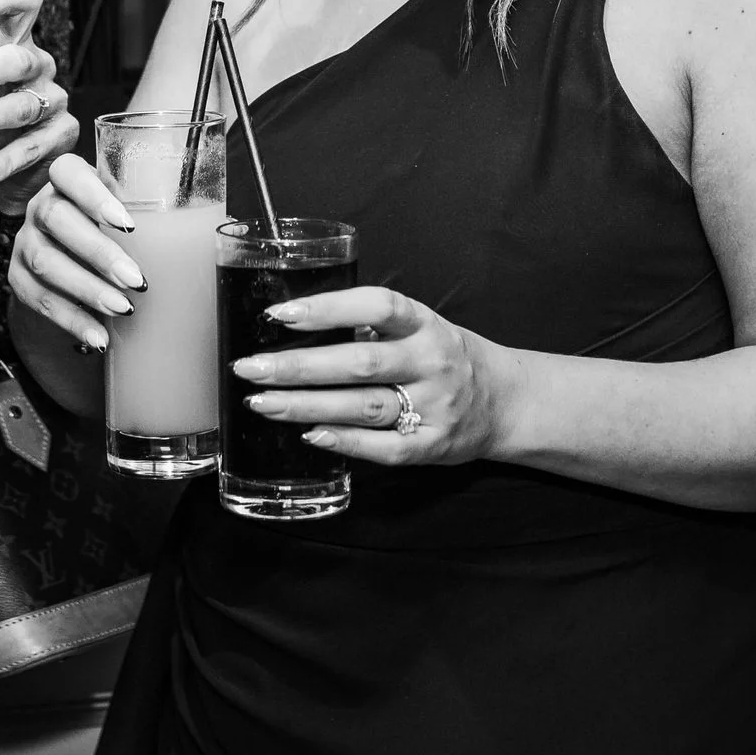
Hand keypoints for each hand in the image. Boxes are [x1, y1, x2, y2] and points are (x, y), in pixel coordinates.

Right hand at [6, 152, 144, 352]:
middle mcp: (40, 206)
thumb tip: (216, 227)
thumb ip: (148, 209)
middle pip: (57, 219)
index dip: (94, 195)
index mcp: (66, 179)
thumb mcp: (125, 208)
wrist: (70, 259)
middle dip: (98, 252)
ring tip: (124, 308)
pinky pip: (39, 299)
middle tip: (136, 279)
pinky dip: (72, 320)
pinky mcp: (18, 278)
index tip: (128, 223)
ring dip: (87, 289)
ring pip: (45, 262)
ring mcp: (25, 242)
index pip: (67, 172)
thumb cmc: (110, 228)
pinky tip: (99, 335)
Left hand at [232, 287, 512, 467]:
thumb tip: (294, 324)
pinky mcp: (433, 445)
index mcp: (426, 324)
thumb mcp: (420, 327)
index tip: (280, 315)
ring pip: (364, 406)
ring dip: (308, 405)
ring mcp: (435, 406)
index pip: (377, 306)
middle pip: (359, 363)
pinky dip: (345, 441)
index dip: (328, 308)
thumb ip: (372, 325)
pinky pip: (384, 447)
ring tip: (263, 403)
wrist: (505, 401)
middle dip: (298, 366)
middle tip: (250, 368)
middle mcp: (432, 361)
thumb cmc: (446, 356)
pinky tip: (310, 435)